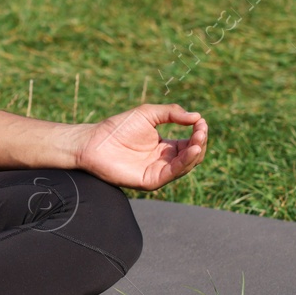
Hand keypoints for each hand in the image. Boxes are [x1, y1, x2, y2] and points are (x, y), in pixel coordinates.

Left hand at [73, 104, 207, 191]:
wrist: (94, 141)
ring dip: (195, 152)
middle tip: (201, 130)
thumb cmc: (118, 127)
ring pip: (185, 166)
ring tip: (199, 139)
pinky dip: (184, 163)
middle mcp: (164, 161)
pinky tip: (191, 150)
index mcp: (165, 147)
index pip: (190, 143)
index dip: (198, 133)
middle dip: (200, 142)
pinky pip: (172, 174)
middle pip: (192, 156)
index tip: (201, 121)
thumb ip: (171, 113)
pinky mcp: (150, 181)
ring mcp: (158, 172)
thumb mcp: (148, 114)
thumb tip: (197, 116)